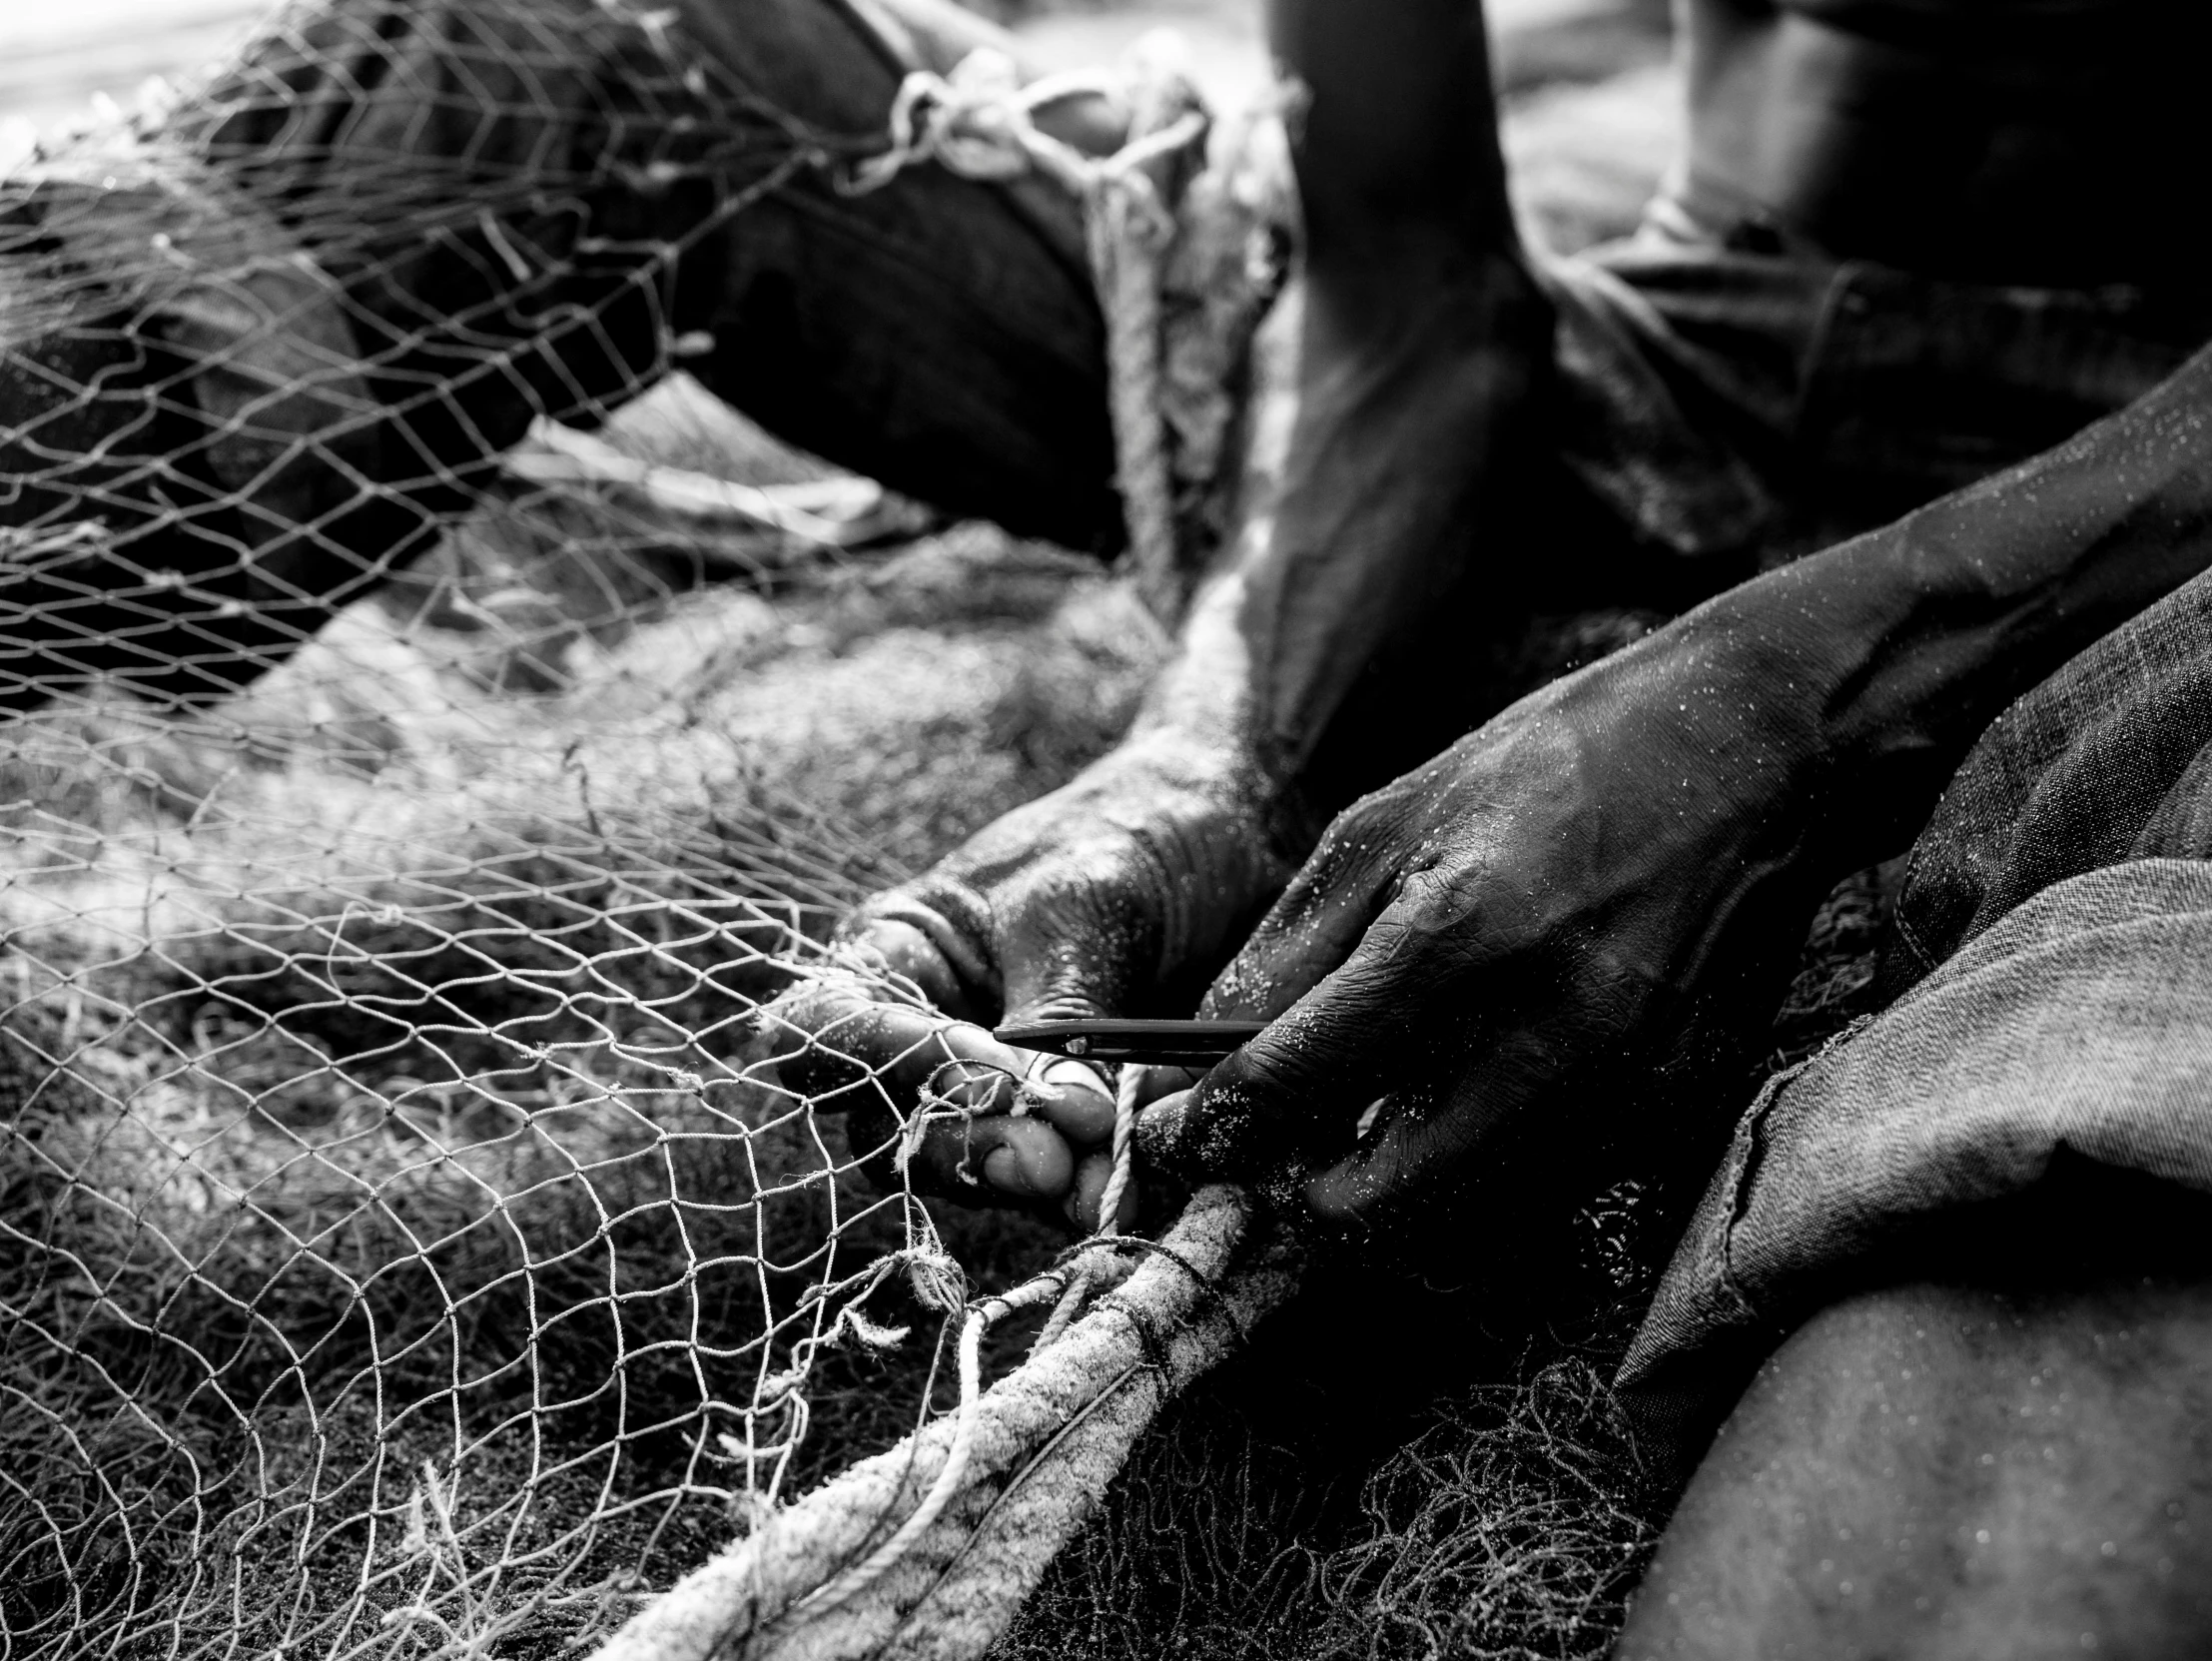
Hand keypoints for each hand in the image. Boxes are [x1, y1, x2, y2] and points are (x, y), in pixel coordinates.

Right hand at [769, 734, 1292, 1228]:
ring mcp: (988, 1086)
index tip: (988, 1073)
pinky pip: (1048, 1172)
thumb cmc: (1127, 843)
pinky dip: (1086, 1181)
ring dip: (1030, 1180)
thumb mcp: (1079, 917)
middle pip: (889, 1124)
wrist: (1223, 839)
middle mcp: (922, 1031)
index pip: (827, 1029)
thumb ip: (1057, 1019)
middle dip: (968, 1145)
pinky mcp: (1057, 1123)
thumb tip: (1060, 1122)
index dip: (885, 1064)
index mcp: (895, 955)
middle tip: (1052, 1161)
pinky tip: (1133, 1181)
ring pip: (966, 1164)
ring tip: (1102, 1181)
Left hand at [1137, 625, 1838, 1226]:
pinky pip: (1533, 1195)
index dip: (1212, 1130)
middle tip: (1276, 1146)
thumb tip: (1204, 1065)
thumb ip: (1290, 953)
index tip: (1182, 1139)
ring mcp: (1617, 1088)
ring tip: (1363, 1121)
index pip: (1291, 1086)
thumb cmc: (1550, 767)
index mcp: (1454, 938)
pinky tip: (1458, 1103)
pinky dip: (1473, 1178)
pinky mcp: (1667, 1111)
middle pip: (1371, 1208)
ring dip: (1386, 1198)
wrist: (1750, 753)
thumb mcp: (1387, 823)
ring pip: (1454, 1225)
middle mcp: (1541, 1035)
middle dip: (1299, 1195)